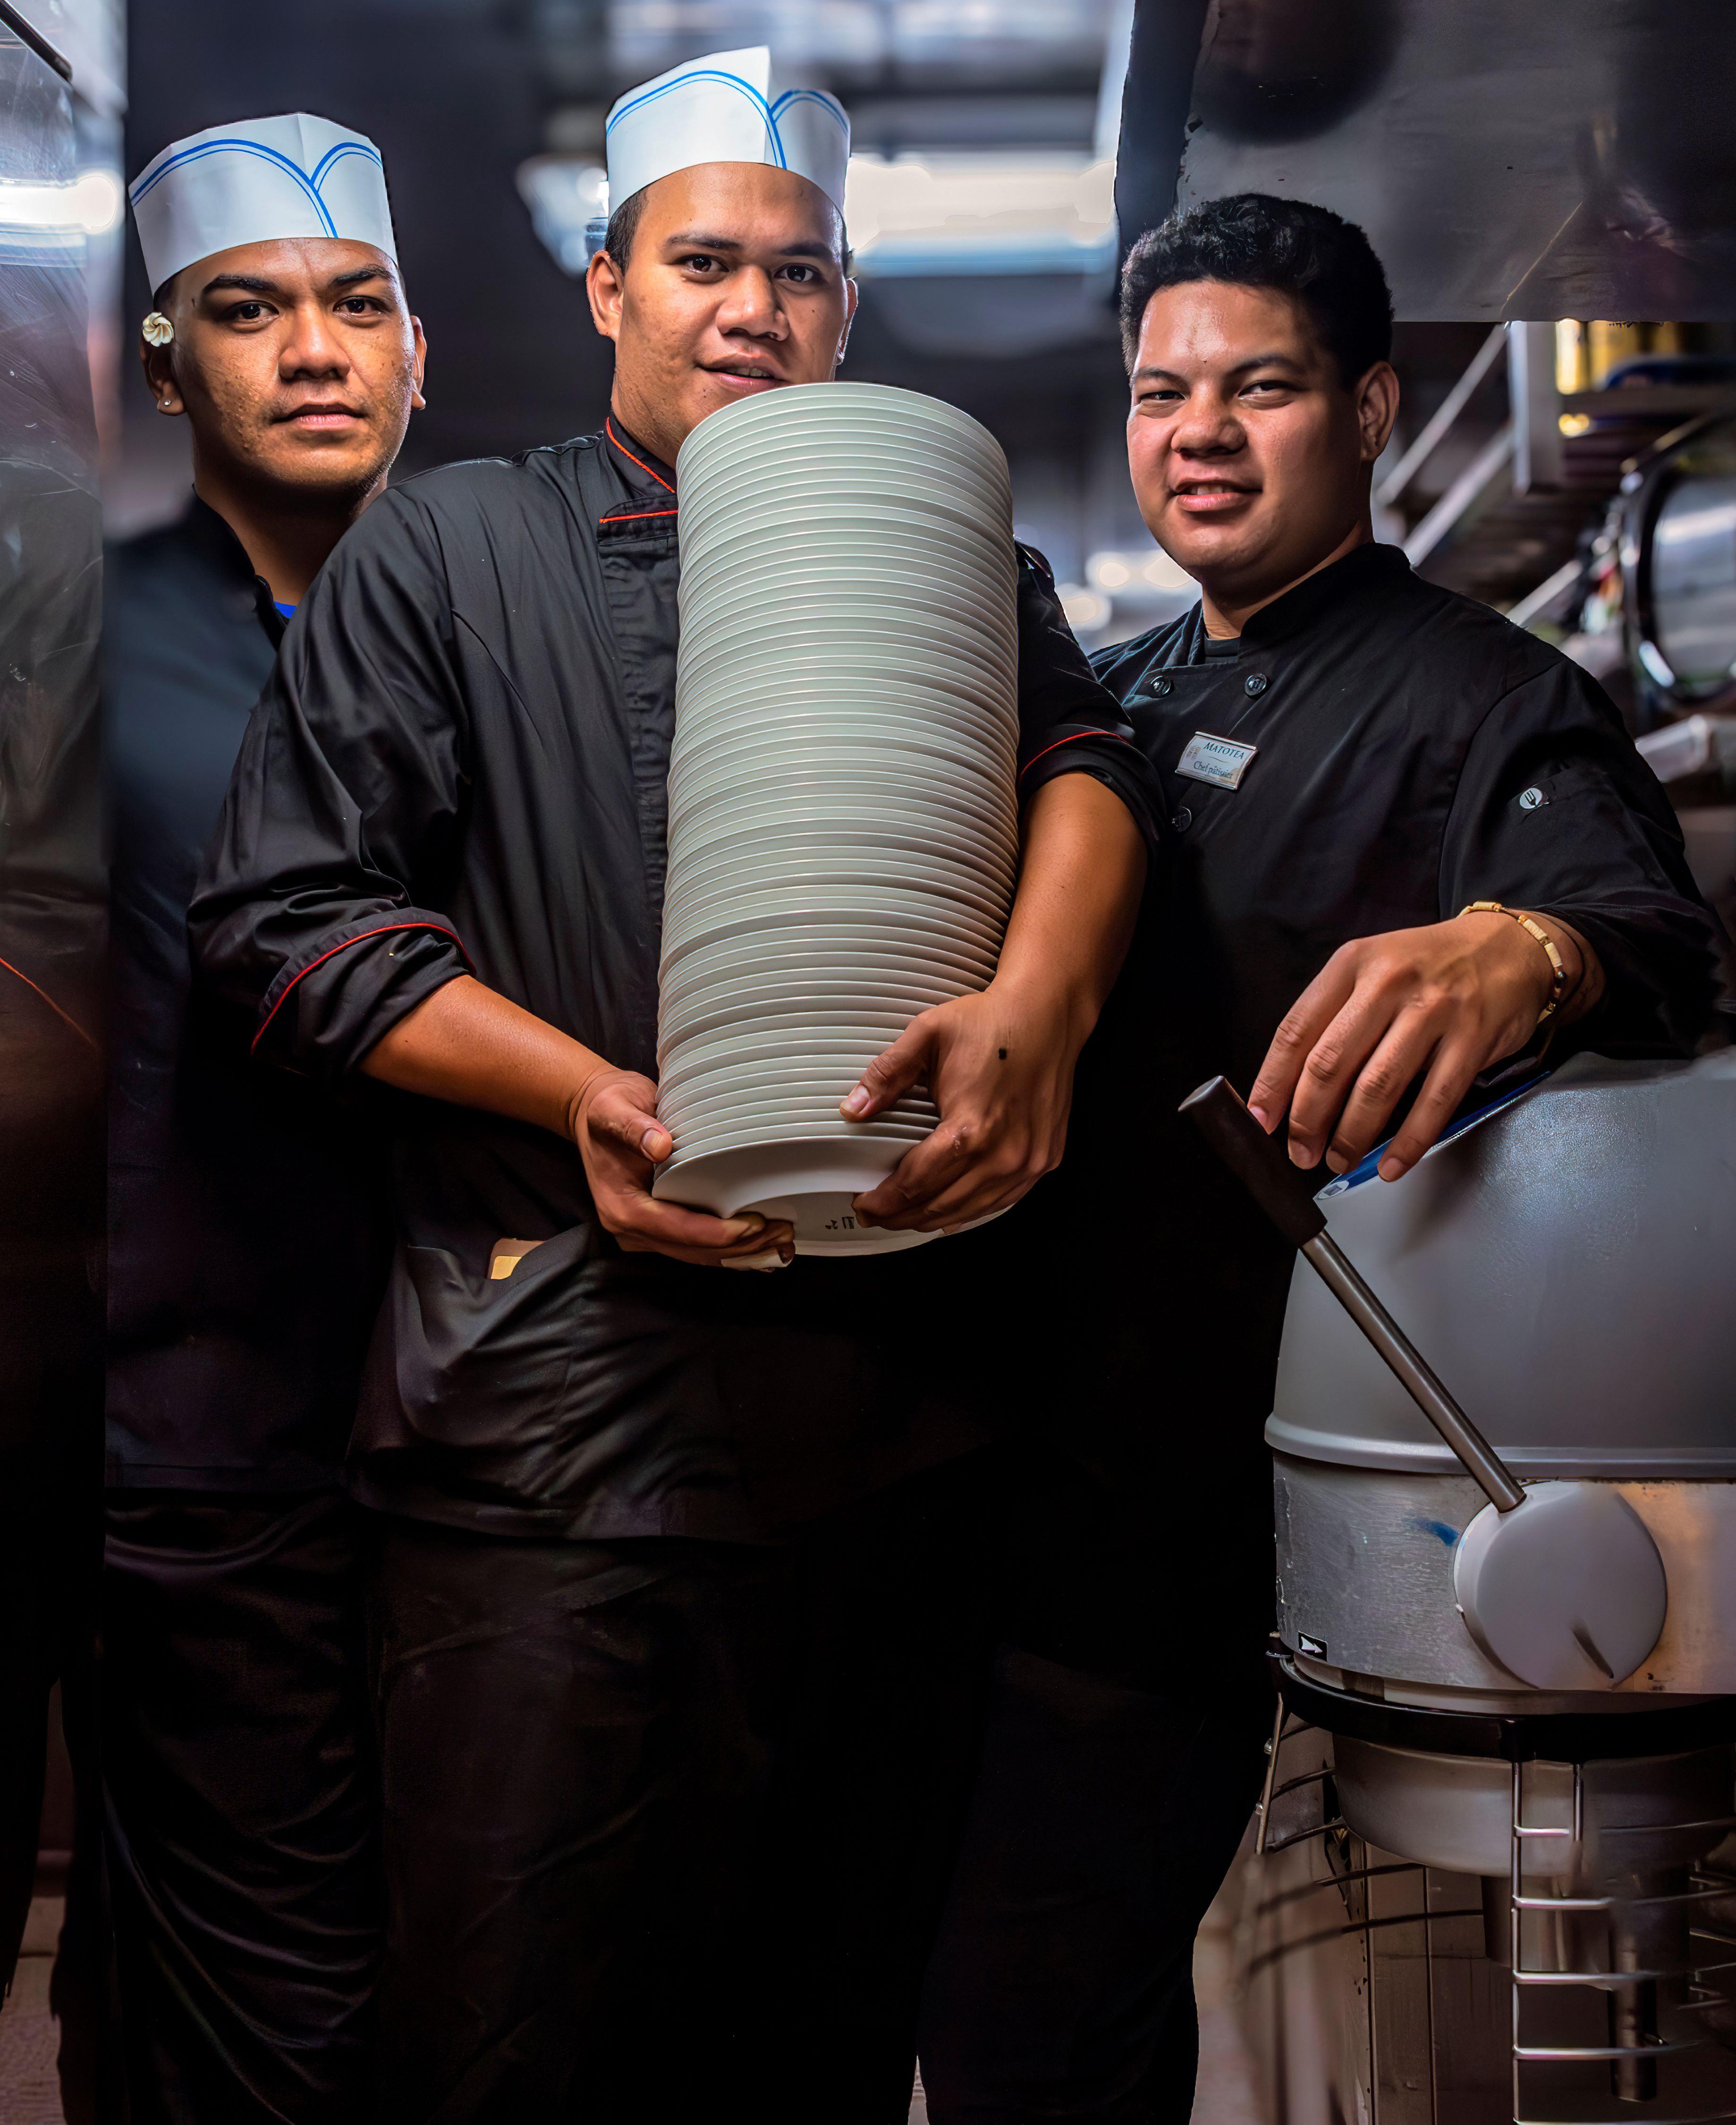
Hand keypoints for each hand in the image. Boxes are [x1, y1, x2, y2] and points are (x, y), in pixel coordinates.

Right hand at [569, 1067, 794, 1268]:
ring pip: (699, 1254)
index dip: (718, 1233)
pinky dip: (729, 1251)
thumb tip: (660, 1146)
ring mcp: (645, 1231)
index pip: (678, 1230)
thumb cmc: (607, 1109)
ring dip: (741, 1254)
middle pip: (694, 1250)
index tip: (754, 1224)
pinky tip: (760, 1251)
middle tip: (782, 1235)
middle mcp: (632, 1228)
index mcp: (623, 1207)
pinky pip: (696, 1247)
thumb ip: (635, 1128)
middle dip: (740, 1248)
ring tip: (781, 1245)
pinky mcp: (659, 1226)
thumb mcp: (615, 1110)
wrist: (593, 1112)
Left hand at [839, 981, 1084, 1231]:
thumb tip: (853, 1108)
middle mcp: (1003, 1153)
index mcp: (970, 1127)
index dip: (884, 1201)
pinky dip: (971, 1210)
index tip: (864, 1204)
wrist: (1046, 1014)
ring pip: (971, 1210)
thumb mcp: (928, 1034)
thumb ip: (887, 1074)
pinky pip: (1002, 1200)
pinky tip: (950, 1212)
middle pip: (941, 1205)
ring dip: (933, 1219)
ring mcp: (1028, 1160)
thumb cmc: (993, 1022)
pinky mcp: (1045, 1158)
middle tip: (876, 1215)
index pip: (916, 1183)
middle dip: (901, 1216)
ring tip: (905, 1217)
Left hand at [1247, 909, 1587, 1182]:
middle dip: (1308, 1119)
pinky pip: (1433, 1101)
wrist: (1510, 946)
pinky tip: (1391, 1164)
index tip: (1261, 1119)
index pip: (1296, 1031)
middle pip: (1330, 1064)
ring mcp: (1433, 1010)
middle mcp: (1388, 983)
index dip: (1273, 1083)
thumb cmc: (1429, 966)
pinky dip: (1409, 1141)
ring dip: (1352, 1135)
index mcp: (1351, 964)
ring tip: (1339, 1160)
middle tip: (1301, 1152)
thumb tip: (1291, 1085)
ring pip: (1378, 1087)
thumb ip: (1333, 1016)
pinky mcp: (1472, 1038)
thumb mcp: (1372, 968)